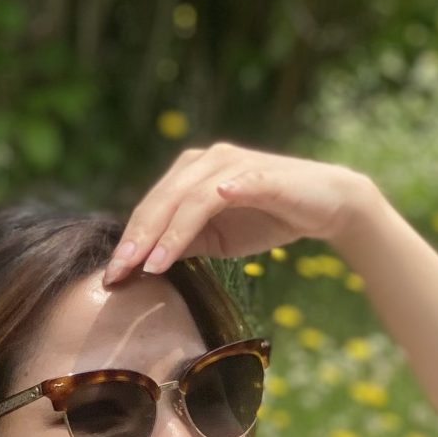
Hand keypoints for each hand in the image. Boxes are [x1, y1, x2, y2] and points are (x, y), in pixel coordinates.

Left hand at [101, 143, 378, 283]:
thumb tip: (145, 263)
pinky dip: (218, 197)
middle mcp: (207, 161)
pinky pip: (233, 186)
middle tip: (119, 272)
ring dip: (168, 232)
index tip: (111, 275)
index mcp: (191, 173)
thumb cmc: (268, 217)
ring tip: (151, 265)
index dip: (130, 240)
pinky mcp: (261, 174)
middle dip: (138, 238)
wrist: (326, 206)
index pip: (151, 207)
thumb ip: (185, 241)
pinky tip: (199, 220)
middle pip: (162, 200)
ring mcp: (233, 164)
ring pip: (189, 197)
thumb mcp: (217, 237)